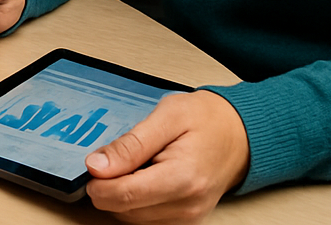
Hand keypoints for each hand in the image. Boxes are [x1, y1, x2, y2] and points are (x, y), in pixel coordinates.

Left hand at [83, 90, 250, 222]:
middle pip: (124, 210)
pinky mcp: (185, 219)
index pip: (124, 196)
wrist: (238, 134)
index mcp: (182, 179)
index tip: (92, 164)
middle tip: (117, 156)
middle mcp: (186, 205)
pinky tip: (144, 176)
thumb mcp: (166, 116)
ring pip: (131, 217)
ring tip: (137, 163)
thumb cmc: (206, 120)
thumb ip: (131, 144)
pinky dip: (136, 198)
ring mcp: (187, 216)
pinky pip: (145, 217)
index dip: (98, 183)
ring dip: (122, 193)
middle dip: (109, 186)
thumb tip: (97, 166)